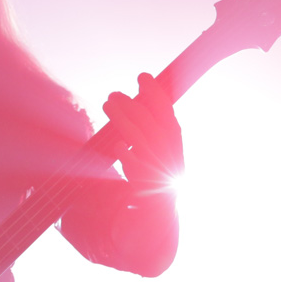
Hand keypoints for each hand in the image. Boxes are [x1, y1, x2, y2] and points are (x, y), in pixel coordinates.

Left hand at [102, 72, 183, 193]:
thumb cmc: (157, 168)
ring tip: (107, 104)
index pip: (165, 109)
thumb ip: (153, 123)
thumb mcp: (162, 144)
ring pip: (139, 137)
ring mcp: (156, 163)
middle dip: (130, 104)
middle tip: (113, 94)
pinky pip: (135, 164)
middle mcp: (167, 149)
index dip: (154, 91)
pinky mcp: (144, 180)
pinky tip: (117, 146)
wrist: (161, 205)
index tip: (142, 76)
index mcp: (173, 137)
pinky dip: (127, 155)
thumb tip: (137, 98)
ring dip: (123, 119)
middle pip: (148, 120)